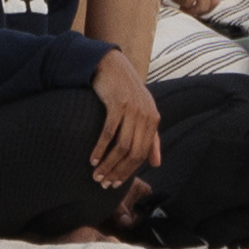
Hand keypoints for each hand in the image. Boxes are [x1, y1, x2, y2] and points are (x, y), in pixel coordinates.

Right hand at [89, 38, 168, 193]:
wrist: (112, 65)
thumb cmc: (127, 92)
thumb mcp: (143, 113)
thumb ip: (151, 138)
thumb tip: (156, 164)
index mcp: (153, 120)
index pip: (142, 154)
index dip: (129, 171)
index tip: (115, 183)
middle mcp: (145, 116)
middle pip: (133, 153)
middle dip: (118, 171)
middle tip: (103, 183)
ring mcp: (132, 109)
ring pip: (121, 146)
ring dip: (108, 164)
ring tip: (96, 175)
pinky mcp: (118, 104)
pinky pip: (109, 133)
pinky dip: (100, 148)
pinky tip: (92, 159)